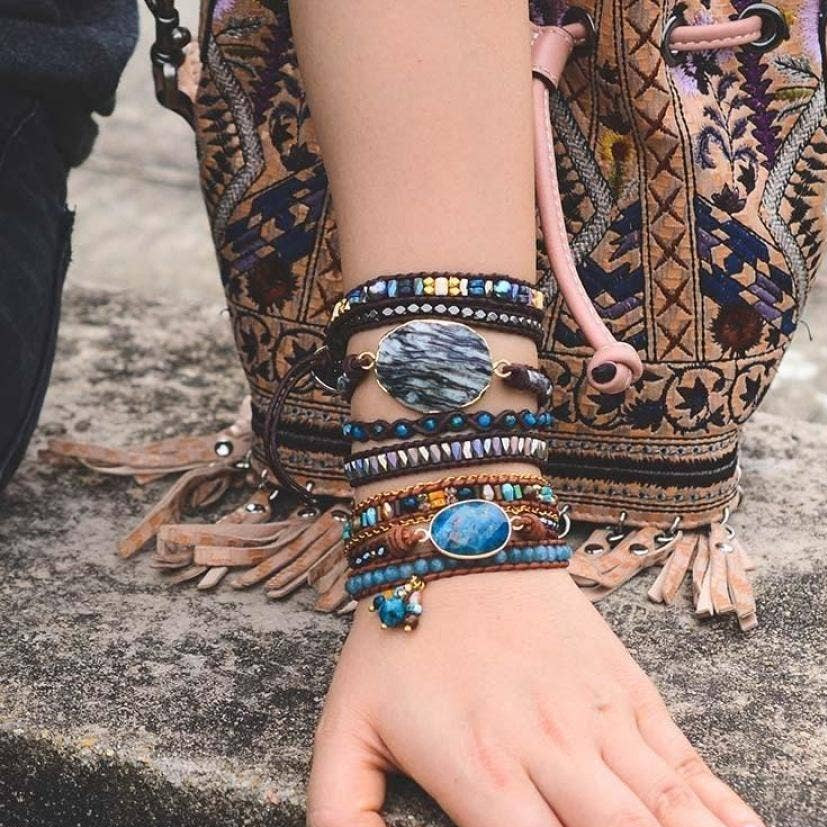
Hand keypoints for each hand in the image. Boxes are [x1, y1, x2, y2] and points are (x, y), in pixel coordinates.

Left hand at [307, 569, 763, 826]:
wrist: (458, 537)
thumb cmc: (400, 634)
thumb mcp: (345, 722)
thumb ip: (339, 808)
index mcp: (481, 775)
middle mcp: (553, 754)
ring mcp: (599, 718)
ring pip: (668, 812)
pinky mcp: (627, 688)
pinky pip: (687, 763)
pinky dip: (719, 807)